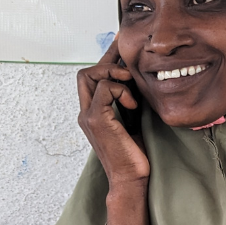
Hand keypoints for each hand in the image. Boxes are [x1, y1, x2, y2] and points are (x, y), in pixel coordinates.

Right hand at [76, 43, 152, 224]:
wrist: (131, 180)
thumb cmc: (134, 155)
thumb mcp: (133, 121)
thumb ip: (130, 101)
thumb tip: (140, 80)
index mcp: (94, 112)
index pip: (93, 78)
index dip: (106, 58)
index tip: (120, 45)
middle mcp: (86, 112)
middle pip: (85, 73)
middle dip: (107, 61)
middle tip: (129, 64)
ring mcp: (88, 116)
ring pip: (89, 76)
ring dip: (113, 74)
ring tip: (131, 86)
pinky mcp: (97, 120)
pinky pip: (103, 89)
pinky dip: (120, 90)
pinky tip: (132, 104)